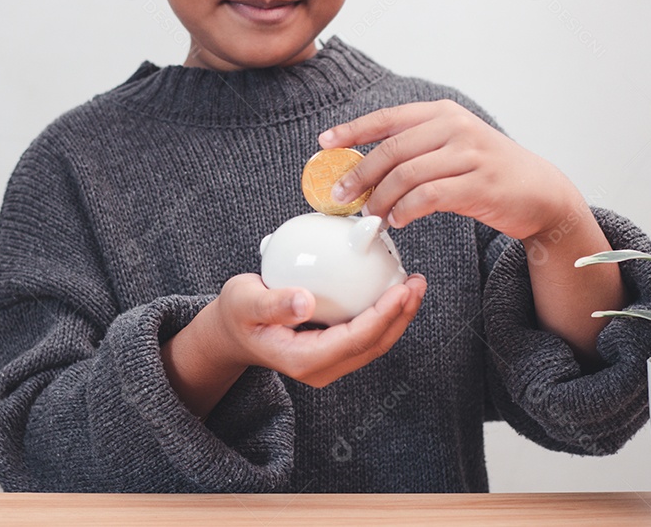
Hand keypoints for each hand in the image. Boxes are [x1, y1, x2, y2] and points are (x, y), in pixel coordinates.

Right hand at [204, 272, 426, 388]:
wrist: (233, 331)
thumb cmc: (237, 314)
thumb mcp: (244, 303)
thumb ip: (272, 304)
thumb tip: (304, 301)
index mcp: (304, 360)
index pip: (354, 340)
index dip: (383, 316)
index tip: (401, 289)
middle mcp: (321, 367)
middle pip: (373, 345)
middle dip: (401, 315)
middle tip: (417, 283)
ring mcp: (329, 362)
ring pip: (374, 342)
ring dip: (398, 315)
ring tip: (413, 284)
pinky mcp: (333, 350)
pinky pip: (365, 334)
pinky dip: (383, 313)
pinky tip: (391, 288)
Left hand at [319, 99, 581, 239]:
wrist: (541, 192)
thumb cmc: (487, 172)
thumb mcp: (452, 147)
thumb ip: (415, 150)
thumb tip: (363, 170)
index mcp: (442, 113)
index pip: (387, 118)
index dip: (352, 130)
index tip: (325, 144)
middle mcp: (455, 127)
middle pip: (392, 149)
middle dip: (360, 174)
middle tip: (340, 197)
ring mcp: (470, 154)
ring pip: (407, 175)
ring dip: (380, 199)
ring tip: (369, 217)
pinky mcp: (479, 184)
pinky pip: (429, 196)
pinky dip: (406, 210)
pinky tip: (396, 221)